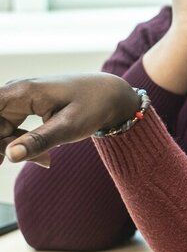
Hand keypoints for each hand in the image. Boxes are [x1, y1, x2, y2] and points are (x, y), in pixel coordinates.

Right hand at [0, 74, 139, 166]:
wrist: (111, 95)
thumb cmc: (94, 105)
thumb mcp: (70, 126)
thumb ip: (39, 141)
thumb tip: (9, 156)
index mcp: (22, 92)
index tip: (3, 156)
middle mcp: (14, 93)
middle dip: (3, 148)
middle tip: (38, 159)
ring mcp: (17, 101)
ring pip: (0, 132)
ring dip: (15, 150)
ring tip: (45, 159)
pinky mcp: (22, 109)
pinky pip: (10, 132)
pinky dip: (23, 146)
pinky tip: (45, 157)